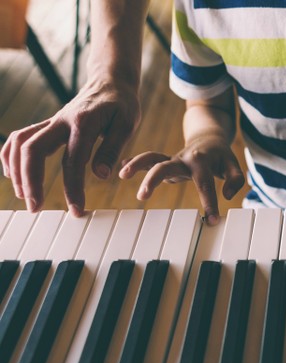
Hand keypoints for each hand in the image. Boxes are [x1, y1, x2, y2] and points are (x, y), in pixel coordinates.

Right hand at [0, 78, 139, 215]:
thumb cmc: (121, 104)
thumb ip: (113, 148)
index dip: (72, 188)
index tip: (77, 210)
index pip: (72, 160)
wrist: (111, 82)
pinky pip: (21, 137)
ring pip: (21, 142)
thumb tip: (102, 175)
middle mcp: (61, 121)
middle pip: (33, 150)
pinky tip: (14, 174)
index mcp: (84, 123)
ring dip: (17, 170)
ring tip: (24, 196)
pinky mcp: (48, 124)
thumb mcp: (127, 124)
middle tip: (36, 208)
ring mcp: (51, 121)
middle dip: (30, 181)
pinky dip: (11, 155)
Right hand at [119, 134, 244, 224]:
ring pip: (152, 158)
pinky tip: (121, 168)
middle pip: (165, 166)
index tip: (212, 220)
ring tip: (122, 174)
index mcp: (201, 161)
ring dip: (136, 165)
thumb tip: (225, 195)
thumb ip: (235, 180)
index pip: (204, 184)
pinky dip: (134, 162)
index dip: (209, 203)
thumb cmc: (221, 156)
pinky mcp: (166, 162)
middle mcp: (184, 159)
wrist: (209, 139)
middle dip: (153, 180)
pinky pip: (149, 160)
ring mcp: (172, 160)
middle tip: (142, 197)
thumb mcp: (234, 165)